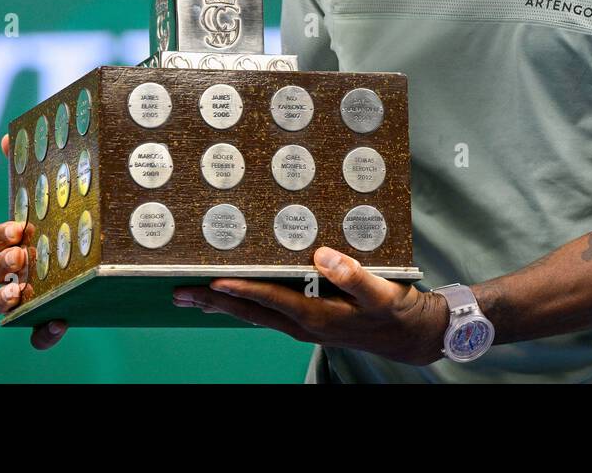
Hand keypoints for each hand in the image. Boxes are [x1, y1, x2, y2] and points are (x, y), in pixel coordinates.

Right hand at [0, 133, 67, 349]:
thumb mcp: (64, 183)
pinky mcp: (55, 312)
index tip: (20, 229)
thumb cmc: (82, 209)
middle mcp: (21, 267)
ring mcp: (34, 291)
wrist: (118, 246)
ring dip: (1, 299)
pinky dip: (41, 333)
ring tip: (21, 291)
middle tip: (21, 255)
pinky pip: (39, 333)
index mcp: (22, 237)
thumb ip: (35, 159)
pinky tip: (57, 324)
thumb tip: (8, 138)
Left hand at [173, 247, 449, 366]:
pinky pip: (270, 314)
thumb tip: (321, 255)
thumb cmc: (396, 312)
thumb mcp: (381, 292)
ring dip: (224, 306)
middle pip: (251, 313)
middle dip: (214, 303)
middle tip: (180, 295)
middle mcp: (304, 323)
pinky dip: (248, 305)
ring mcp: (306, 325)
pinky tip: (239, 298)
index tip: (212, 283)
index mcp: (318, 315)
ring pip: (256, 315)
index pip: (271, 300)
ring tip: (194, 297)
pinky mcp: (312, 321)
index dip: (242, 291)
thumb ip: (352, 274)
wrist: (412, 335)